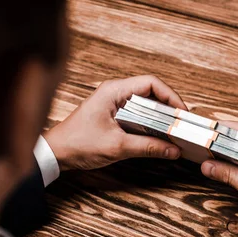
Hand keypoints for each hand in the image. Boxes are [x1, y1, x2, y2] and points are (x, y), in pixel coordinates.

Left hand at [44, 75, 186, 170]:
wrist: (55, 152)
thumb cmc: (78, 144)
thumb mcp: (117, 147)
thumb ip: (148, 147)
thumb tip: (173, 150)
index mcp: (114, 91)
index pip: (151, 83)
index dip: (171, 96)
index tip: (182, 113)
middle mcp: (114, 91)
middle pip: (151, 92)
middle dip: (168, 107)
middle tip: (182, 124)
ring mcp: (113, 102)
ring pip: (145, 103)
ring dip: (160, 116)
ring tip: (174, 130)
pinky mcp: (112, 113)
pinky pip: (137, 112)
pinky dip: (149, 122)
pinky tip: (157, 135)